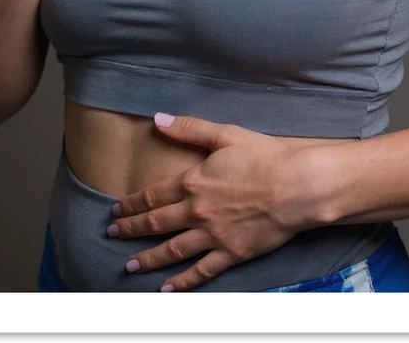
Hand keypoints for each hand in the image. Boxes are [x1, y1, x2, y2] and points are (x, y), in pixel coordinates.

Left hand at [108, 113, 324, 291]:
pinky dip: (183, 282)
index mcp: (193, 181)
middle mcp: (197, 211)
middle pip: (156, 223)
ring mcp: (213, 236)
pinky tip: (168, 289)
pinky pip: (201, 271)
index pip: (153, 195)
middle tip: (112, 234)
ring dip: (148, 259)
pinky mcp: (231, 253)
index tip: (115, 209)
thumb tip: (158, 119)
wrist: (296, 187)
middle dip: (131, 229)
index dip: (131, 203)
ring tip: (130, 266)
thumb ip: (189, 128)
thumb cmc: (264, 157)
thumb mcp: (225, 134)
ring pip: (172, 250)